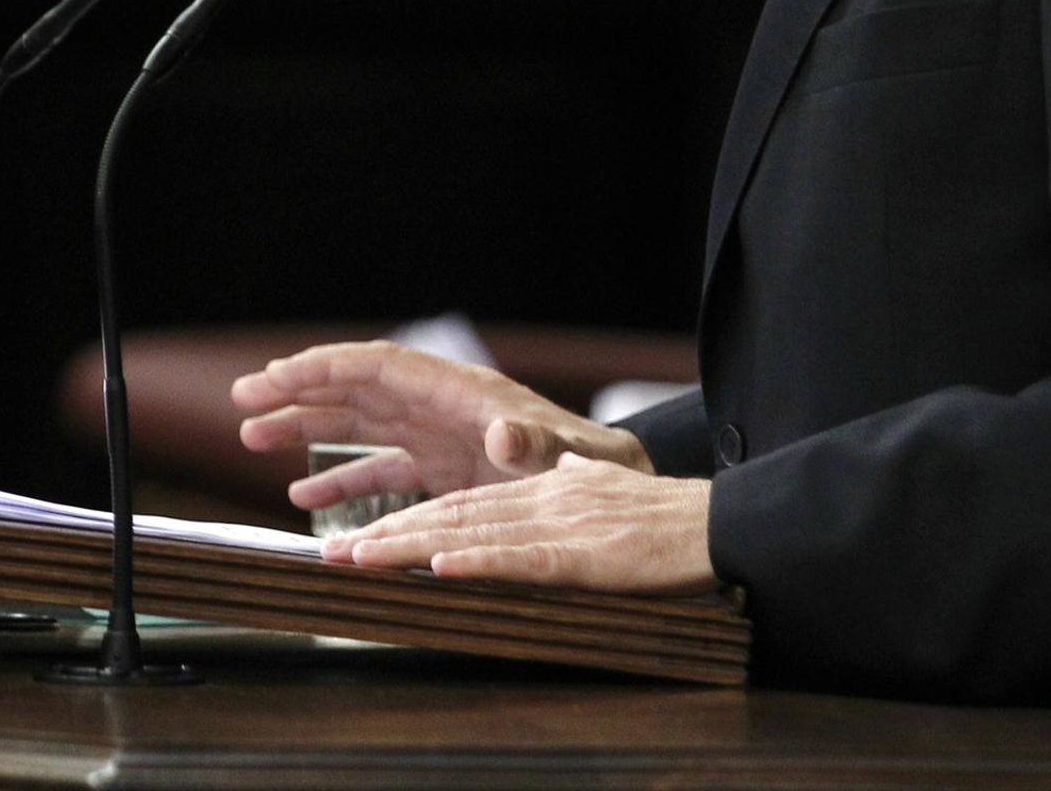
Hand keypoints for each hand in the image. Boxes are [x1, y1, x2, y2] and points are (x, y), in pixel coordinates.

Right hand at [231, 340, 652, 512]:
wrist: (619, 492)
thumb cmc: (598, 470)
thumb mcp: (571, 457)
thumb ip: (536, 444)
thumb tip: (504, 433)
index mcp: (464, 395)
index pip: (383, 367)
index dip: (329, 367)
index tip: (276, 375)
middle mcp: (445, 409)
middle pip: (359, 388)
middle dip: (301, 389)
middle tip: (241, 400)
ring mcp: (441, 439)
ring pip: (362, 423)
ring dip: (309, 428)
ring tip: (252, 438)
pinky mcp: (446, 473)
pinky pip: (383, 470)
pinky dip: (342, 479)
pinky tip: (304, 495)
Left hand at [326, 452, 717, 593]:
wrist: (717, 523)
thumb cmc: (663, 518)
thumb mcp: (603, 495)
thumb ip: (567, 488)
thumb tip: (547, 484)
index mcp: (544, 492)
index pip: (462, 505)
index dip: (406, 521)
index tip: (359, 541)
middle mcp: (541, 503)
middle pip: (453, 517)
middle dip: (388, 535)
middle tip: (333, 556)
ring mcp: (560, 528)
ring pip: (473, 535)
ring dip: (412, 547)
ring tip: (361, 559)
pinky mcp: (583, 556)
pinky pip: (524, 559)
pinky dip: (481, 562)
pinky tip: (443, 567)